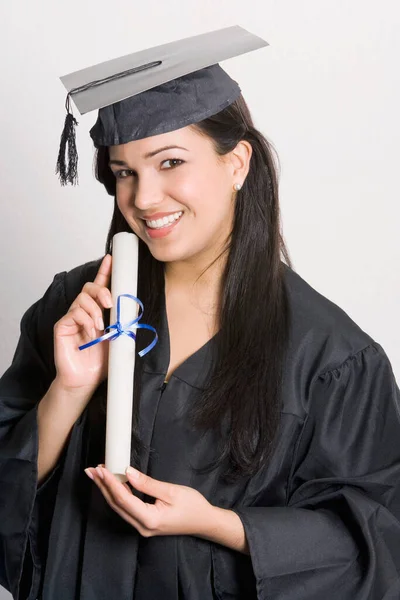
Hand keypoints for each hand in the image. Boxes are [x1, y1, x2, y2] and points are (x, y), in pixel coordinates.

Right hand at [53, 255, 112, 392]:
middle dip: (101, 290)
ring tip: (101, 326)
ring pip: (81, 299)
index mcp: (99, 312)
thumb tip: (134, 307)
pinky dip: (85, 321)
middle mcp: (84, 311)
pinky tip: (90, 333)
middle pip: (89, 288)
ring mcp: (72, 318)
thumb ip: (124, 321)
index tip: (112, 258)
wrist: (86, 380)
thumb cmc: (101, 361)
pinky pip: (74, 313)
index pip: (101, 286)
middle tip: (109, 302)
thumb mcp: (119, 338)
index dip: (105, 271)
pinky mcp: (62, 326)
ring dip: (94, 310)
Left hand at [85, 465, 215, 537]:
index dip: (110, 483)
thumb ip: (147, 483)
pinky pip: (126, 509)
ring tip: (97, 475)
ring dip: (107, 490)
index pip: (123, 499)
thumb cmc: (192, 506)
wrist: (205, 522)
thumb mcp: (171, 491)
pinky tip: (112, 484)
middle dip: (102, 486)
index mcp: (149, 519)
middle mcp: (142, 527)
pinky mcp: (144, 523)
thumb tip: (127, 473)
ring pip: (119, 508)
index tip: (101, 468)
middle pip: (116, 505)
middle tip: (91, 470)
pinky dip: (118, 495)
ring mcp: (142, 527)